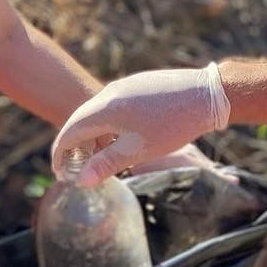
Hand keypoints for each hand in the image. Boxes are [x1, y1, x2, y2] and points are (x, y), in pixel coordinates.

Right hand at [51, 64, 230, 185]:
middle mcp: (108, 94)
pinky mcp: (137, 84)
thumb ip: (107, 164)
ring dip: (90, 134)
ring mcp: (123, 86)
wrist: (206, 95)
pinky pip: (110, 105)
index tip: (59, 171)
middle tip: (75, 167)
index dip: (61, 153)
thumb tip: (81, 182)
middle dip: (73, 145)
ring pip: (96, 112)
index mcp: (103, 110)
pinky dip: (105, 123)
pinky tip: (119, 136)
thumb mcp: (138, 151)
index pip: (69, 131)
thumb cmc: (172, 125)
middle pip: (79, 120)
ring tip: (98, 155)